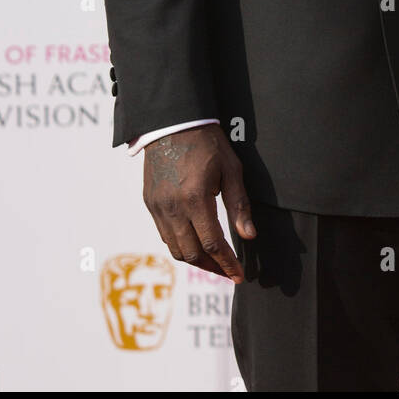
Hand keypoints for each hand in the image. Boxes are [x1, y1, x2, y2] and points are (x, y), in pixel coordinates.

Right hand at [142, 125, 255, 280]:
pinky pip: (164, 234)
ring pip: (175, 248)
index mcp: (195, 198)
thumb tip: (249, 236)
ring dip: (195, 260)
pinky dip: (180, 245)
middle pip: (191, 253)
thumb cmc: (207, 143)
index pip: (212, 244)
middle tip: (228, 271)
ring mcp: (158, 207)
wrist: (172, 123)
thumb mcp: (231, 169)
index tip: (238, 275)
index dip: (227, 263)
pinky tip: (195, 242)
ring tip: (213, 262)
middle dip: (212, 268)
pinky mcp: (150, 203)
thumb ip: (239, 204)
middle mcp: (173, 208)